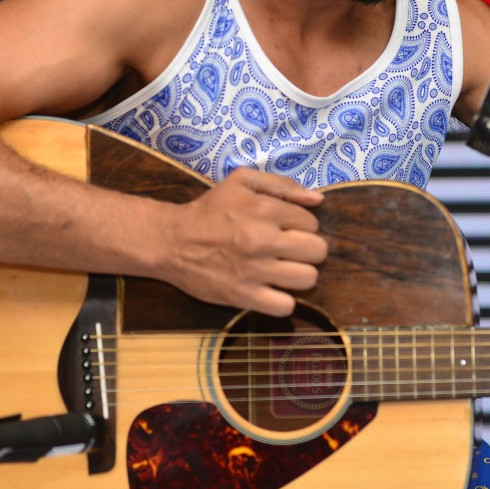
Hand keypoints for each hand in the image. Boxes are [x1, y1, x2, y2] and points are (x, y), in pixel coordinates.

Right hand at [157, 168, 327, 316]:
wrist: (171, 241)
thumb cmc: (209, 210)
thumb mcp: (242, 181)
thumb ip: (282, 185)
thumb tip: (318, 199)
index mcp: (266, 209)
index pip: (312, 223)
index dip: (301, 226)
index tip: (285, 229)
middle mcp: (264, 240)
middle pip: (318, 251)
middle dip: (307, 250)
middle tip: (289, 251)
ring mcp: (255, 271)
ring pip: (308, 279)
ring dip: (299, 275)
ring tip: (283, 271)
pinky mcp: (244, 297)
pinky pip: (285, 307)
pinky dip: (282, 301)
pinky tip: (271, 290)